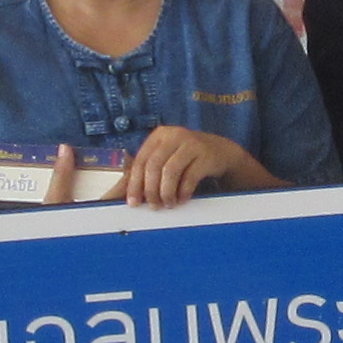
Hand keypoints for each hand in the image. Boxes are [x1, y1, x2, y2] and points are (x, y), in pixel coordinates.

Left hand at [123, 126, 260, 209]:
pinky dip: (183, 191)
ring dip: (166, 192)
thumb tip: (122, 193)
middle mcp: (173, 135)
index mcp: (158, 136)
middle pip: (154, 165)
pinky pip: (190, 176)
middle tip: (153, 206)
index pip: (141, 160)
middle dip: (151, 190)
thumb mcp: (166, 158)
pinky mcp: (205, 154)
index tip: (133, 202)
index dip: (135, 183)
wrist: (220, 151)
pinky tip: (182, 199)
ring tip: (168, 204)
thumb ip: (146, 171)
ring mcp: (191, 143)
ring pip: (170, 171)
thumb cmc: (187, 157)